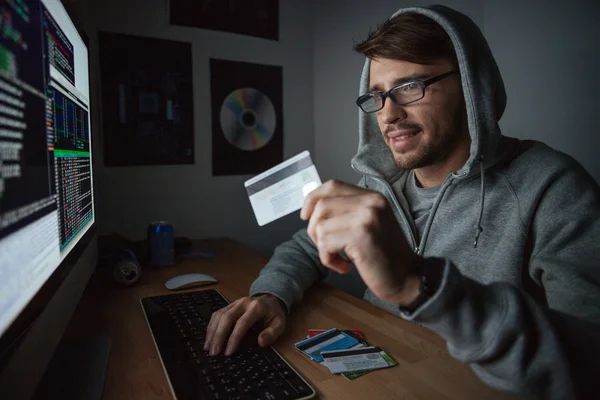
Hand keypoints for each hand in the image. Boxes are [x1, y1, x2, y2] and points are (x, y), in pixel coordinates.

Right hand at [203, 294, 285, 355]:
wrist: (270, 299)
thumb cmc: (274, 314)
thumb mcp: (280, 324)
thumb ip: (272, 333)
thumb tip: (261, 342)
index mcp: (256, 307)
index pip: (242, 323)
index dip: (234, 338)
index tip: (228, 352)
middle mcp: (243, 303)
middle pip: (227, 318)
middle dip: (219, 336)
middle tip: (214, 352)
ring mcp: (234, 303)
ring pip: (219, 315)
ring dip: (212, 332)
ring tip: (208, 348)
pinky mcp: (229, 305)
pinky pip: (217, 314)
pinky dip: (211, 326)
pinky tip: (209, 338)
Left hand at [301, 180, 421, 304]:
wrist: (407, 279)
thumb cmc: (384, 256)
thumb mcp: (368, 224)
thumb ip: (347, 211)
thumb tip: (311, 208)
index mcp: (372, 196)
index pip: (332, 185)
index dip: (313, 199)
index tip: (306, 216)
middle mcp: (371, 202)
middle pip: (321, 206)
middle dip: (315, 230)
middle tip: (328, 247)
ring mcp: (367, 217)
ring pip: (320, 226)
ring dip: (323, 248)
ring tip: (339, 258)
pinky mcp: (361, 235)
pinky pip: (325, 243)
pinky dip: (329, 259)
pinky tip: (345, 266)